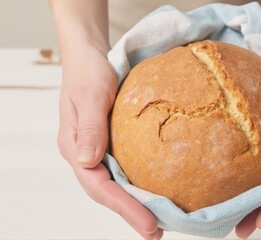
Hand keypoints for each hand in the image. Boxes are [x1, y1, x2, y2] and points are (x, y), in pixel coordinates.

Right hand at [57, 46, 162, 239]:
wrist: (90, 59)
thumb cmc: (89, 73)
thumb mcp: (91, 95)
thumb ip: (90, 127)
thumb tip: (87, 162)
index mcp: (75, 147)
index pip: (99, 186)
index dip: (124, 207)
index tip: (149, 223)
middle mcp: (85, 154)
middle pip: (107, 192)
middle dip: (131, 214)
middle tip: (156, 233)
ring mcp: (98, 151)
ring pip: (115, 185)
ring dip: (135, 205)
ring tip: (158, 222)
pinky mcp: (111, 144)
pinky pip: (123, 170)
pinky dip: (137, 186)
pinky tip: (153, 193)